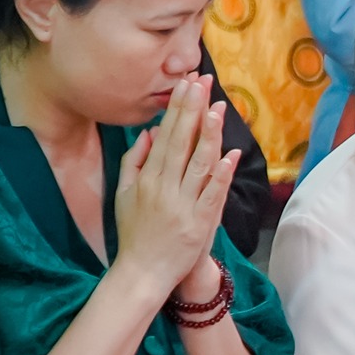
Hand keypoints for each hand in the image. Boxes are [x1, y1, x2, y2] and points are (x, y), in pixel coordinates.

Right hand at [114, 76, 240, 294]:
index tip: (186, 85)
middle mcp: (164, 188)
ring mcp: (183, 205)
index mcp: (147, 179)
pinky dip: (221, 174)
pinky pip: (212, 194)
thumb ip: (134, 162)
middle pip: (182, 143)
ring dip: (209, 135)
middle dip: (192, 110)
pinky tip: (230, 153)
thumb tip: (149, 132)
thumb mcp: (124, 194)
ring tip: (218, 108)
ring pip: (199, 165)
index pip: (165, 136)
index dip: (177, 109)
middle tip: (201, 82)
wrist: (143, 272)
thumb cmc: (134, 231)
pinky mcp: (199, 223)